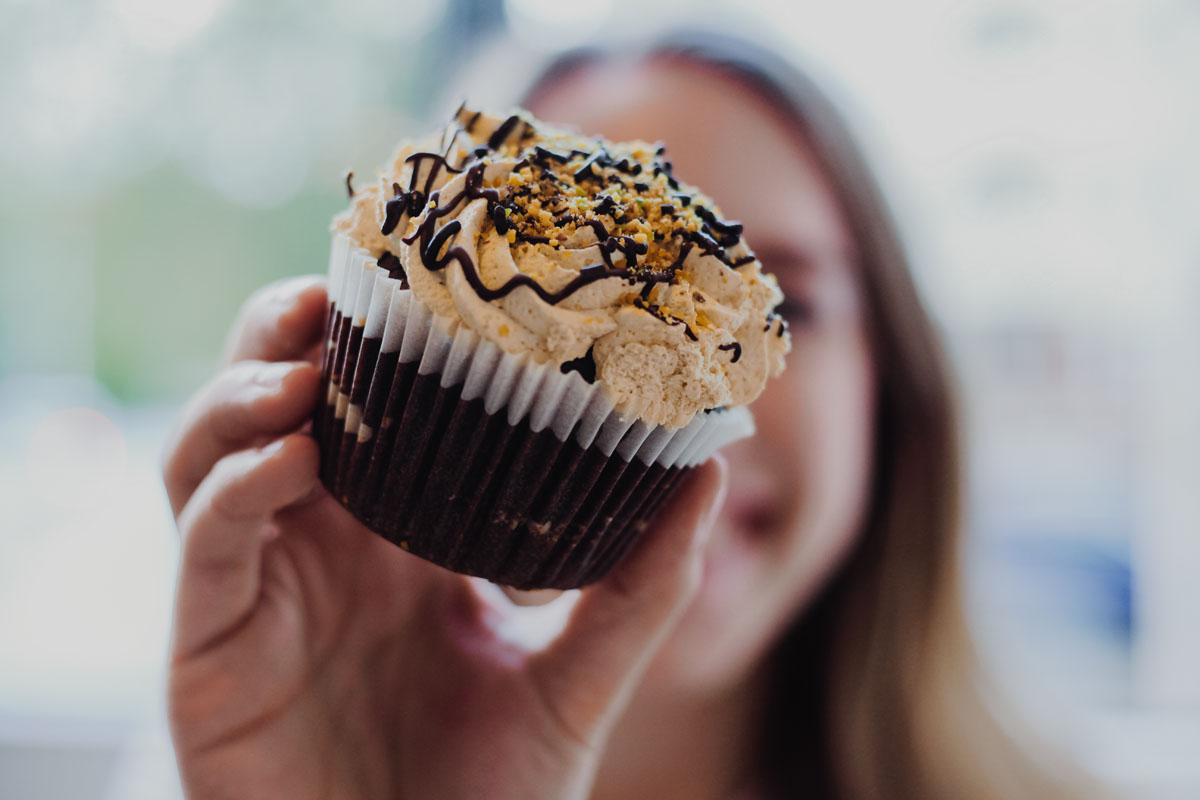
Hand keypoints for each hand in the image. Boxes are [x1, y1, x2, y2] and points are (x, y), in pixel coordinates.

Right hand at [162, 276, 727, 798]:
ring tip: (306, 370)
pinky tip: (297, 460)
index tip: (424, 274)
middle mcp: (317, 543)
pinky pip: (203, 545)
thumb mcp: (577, 678)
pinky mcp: (206, 649)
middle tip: (333, 293)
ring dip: (243, 393)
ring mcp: (254, 589)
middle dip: (284, 335)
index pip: (367, 402)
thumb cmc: (488, 792)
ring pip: (206, 452)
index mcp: (392, 532)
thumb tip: (712, 467)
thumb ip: (639, 586)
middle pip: (268, 401)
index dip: (376, 333)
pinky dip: (236, 488)